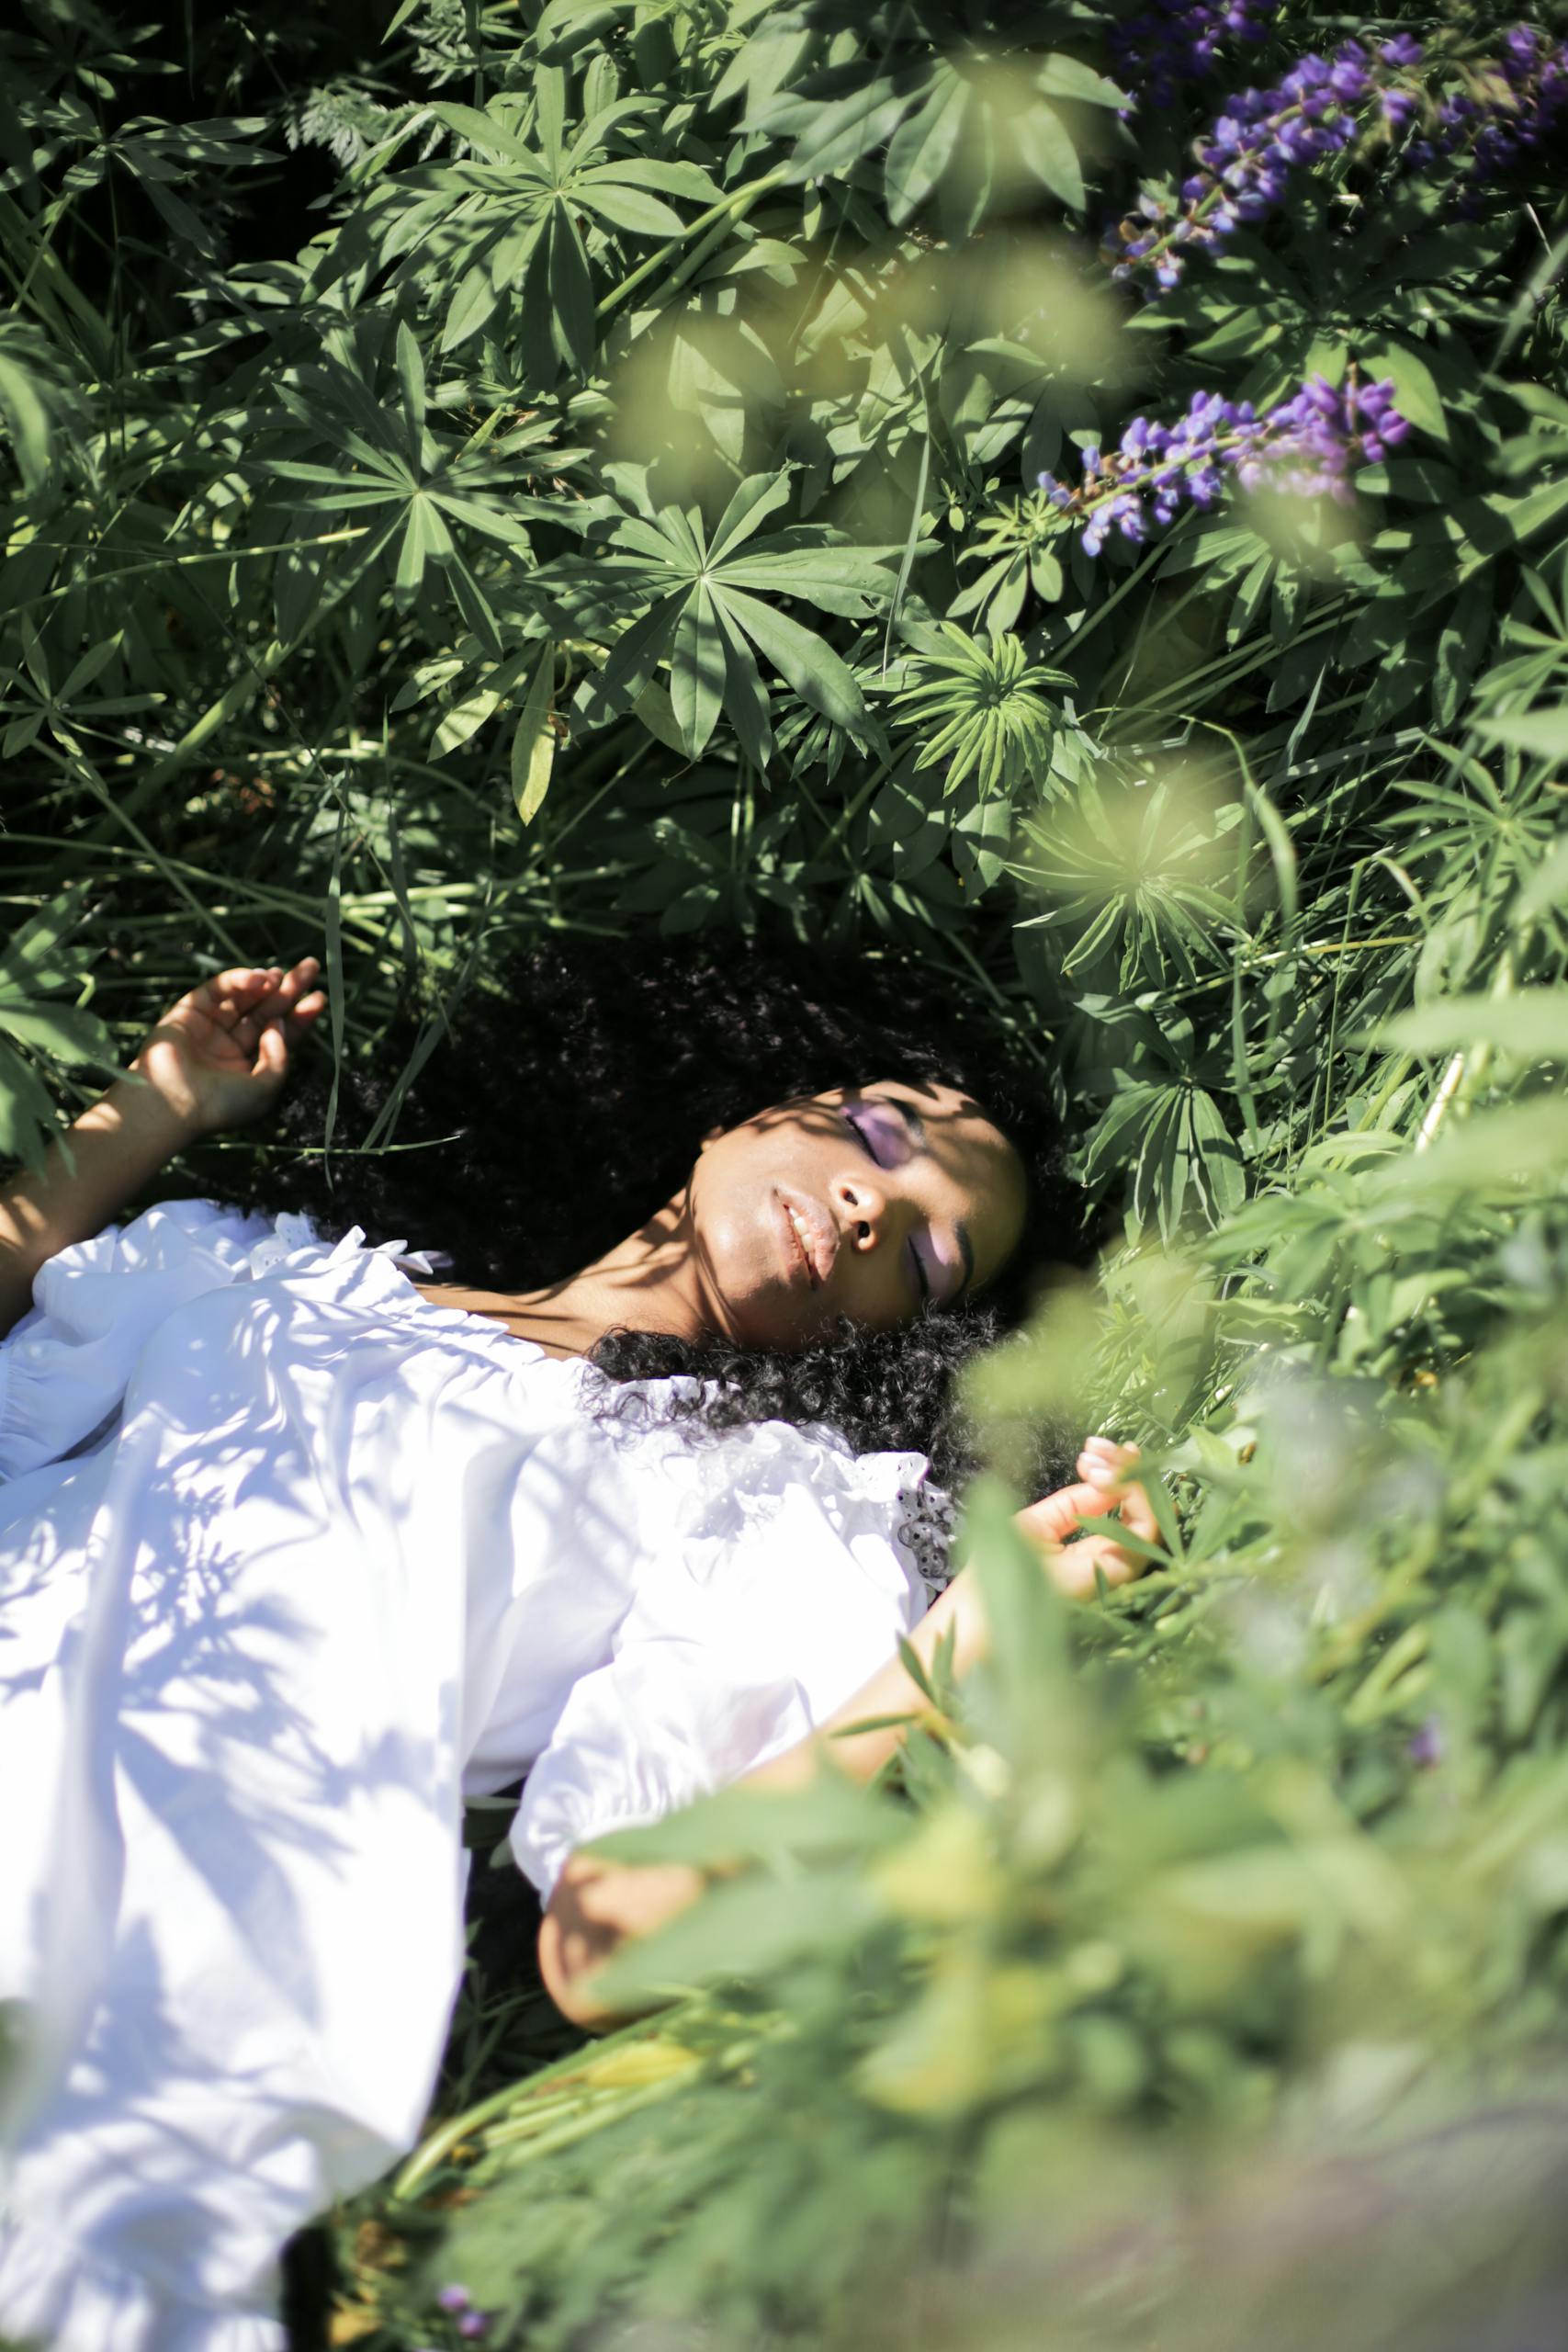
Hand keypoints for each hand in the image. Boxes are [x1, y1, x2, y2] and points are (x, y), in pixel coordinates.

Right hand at [125, 959, 326, 1138]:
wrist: (172, 1105)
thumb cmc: (221, 1105)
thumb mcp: (265, 1088)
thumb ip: (280, 1057)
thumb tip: (279, 1022)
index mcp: (250, 1066)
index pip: (280, 1034)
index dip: (300, 1016)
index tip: (319, 997)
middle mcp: (231, 1045)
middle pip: (266, 1010)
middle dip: (289, 989)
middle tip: (310, 968)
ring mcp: (210, 1027)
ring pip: (244, 998)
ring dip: (265, 982)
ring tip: (280, 976)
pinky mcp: (189, 1012)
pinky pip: (217, 990)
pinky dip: (238, 980)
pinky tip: (259, 978)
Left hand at [1014, 1437, 1159, 1599]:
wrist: (981, 1605)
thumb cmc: (1001, 1567)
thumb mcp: (1040, 1522)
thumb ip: (1077, 1503)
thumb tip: (1110, 1478)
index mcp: (1095, 1549)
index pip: (1123, 1507)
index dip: (1116, 1472)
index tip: (1091, 1448)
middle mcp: (1113, 1558)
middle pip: (1142, 1506)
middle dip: (1125, 1465)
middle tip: (1097, 1445)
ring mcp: (1120, 1567)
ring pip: (1151, 1513)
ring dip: (1131, 1475)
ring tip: (1097, 1457)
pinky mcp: (1121, 1571)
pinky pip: (1146, 1528)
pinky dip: (1135, 1495)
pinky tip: (1106, 1477)